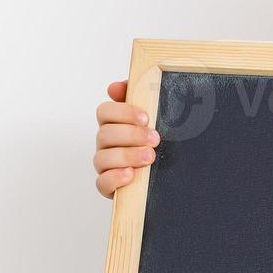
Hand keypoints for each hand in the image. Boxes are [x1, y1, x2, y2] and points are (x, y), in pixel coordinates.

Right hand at [93, 80, 158, 197]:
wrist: (170, 177)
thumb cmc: (156, 144)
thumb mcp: (155, 120)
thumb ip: (140, 99)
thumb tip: (118, 86)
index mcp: (115, 124)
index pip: (105, 111)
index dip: (123, 112)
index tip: (145, 117)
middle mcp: (106, 144)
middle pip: (105, 134)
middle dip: (132, 135)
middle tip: (154, 139)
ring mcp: (106, 165)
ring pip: (102, 158)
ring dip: (127, 156)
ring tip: (149, 157)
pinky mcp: (109, 186)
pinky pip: (102, 183)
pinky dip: (115, 178)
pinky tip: (131, 174)